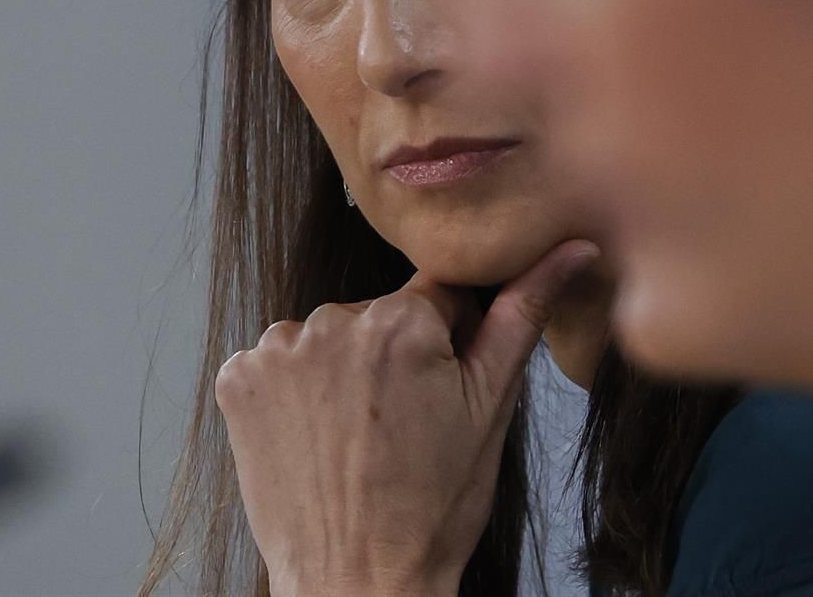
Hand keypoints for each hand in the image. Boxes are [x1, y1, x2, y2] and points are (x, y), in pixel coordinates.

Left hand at [215, 239, 600, 596]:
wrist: (357, 584)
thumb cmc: (431, 507)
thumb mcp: (491, 407)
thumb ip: (525, 313)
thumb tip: (574, 248)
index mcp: (402, 320)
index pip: (439, 295)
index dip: (449, 344)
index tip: (440, 395)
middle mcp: (332, 321)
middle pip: (380, 314)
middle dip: (395, 355)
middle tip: (403, 426)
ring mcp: (277, 352)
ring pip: (329, 337)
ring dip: (343, 371)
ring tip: (358, 437)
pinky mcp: (238, 382)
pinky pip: (279, 362)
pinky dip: (295, 391)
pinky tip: (318, 436)